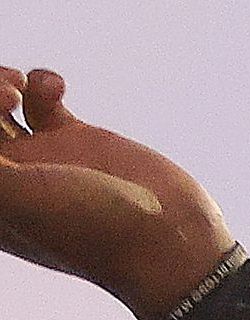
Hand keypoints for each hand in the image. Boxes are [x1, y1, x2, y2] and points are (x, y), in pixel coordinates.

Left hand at [0, 67, 235, 319]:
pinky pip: (42, 99)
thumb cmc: (87, 229)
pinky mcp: (76, 138)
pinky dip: (42, 84)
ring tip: (22, 87)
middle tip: (8, 96)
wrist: (164, 237)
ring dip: (4, 82)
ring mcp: (38, 155)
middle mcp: (6, 175)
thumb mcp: (18, 200)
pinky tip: (56, 86)